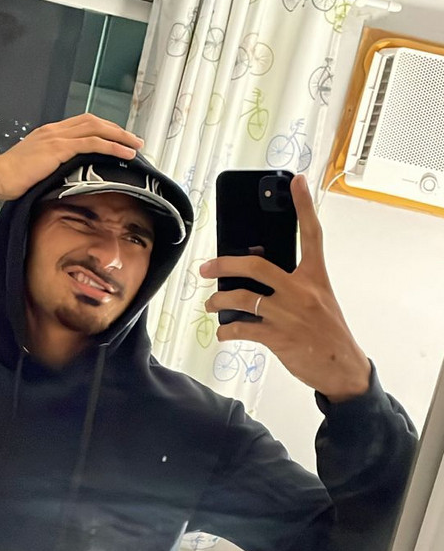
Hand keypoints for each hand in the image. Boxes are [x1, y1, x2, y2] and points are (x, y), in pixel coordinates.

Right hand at [0, 113, 143, 200]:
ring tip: (136, 146)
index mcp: (50, 134)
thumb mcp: (38, 169)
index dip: (105, 130)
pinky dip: (112, 146)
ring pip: (97, 129)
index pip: (84, 125)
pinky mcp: (59, 148)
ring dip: (120, 136)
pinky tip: (125, 153)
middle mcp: (55, 130)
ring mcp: (57, 137)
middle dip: (117, 130)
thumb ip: (54, 166)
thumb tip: (70, 177)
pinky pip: (92, 143)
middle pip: (94, 122)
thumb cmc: (13, 179)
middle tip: (135, 141)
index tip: (119, 139)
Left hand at [200, 175, 370, 402]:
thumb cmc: (327, 331)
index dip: (304, 206)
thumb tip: (256, 270)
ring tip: (211, 304)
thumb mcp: (319, 300)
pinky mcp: (279, 337)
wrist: (343, 369)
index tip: (296, 181)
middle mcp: (302, 291)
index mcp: (316, 277)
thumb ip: (293, 283)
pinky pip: (243, 328)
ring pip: (242, 299)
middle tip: (205, 267)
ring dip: (219, 301)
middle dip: (225, 264)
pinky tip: (223, 332)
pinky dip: (227, 330)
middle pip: (257, 267)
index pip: (311, 235)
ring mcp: (289, 315)